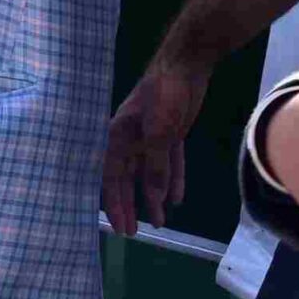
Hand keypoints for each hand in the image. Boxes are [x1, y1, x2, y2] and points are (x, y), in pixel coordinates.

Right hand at [104, 55, 210, 236]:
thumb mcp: (159, 132)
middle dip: (130, 205)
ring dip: (152, 197)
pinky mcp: (170, 134)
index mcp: (119, 137)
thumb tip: (154, 198)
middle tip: (133, 233)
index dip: (114, 203)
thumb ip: (156, 165)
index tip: (119, 226)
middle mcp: (131, 140)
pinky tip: (176, 199)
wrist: (187, 65)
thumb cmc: (165, 94)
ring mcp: (151, 137)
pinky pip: (169, 163)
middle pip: (127, 179)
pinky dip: (172, 180)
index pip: (111, 177)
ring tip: (159, 222)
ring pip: (149, 174)